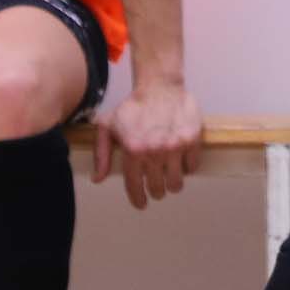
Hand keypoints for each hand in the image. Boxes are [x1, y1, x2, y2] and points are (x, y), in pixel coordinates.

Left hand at [93, 77, 204, 209]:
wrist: (159, 85)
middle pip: (158, 189)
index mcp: (133, 150)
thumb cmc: (133, 106)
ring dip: (172, 184)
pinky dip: (186, 167)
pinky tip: (180, 159)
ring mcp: (175, 146)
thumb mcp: (108, 126)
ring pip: (176, 183)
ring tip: (169, 177)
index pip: (135, 186)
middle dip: (156, 191)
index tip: (141, 203)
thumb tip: (98, 179)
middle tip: (156, 186)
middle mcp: (154, 151)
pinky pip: (192, 167)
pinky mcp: (192, 140)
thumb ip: (102, 154)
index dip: (138, 199)